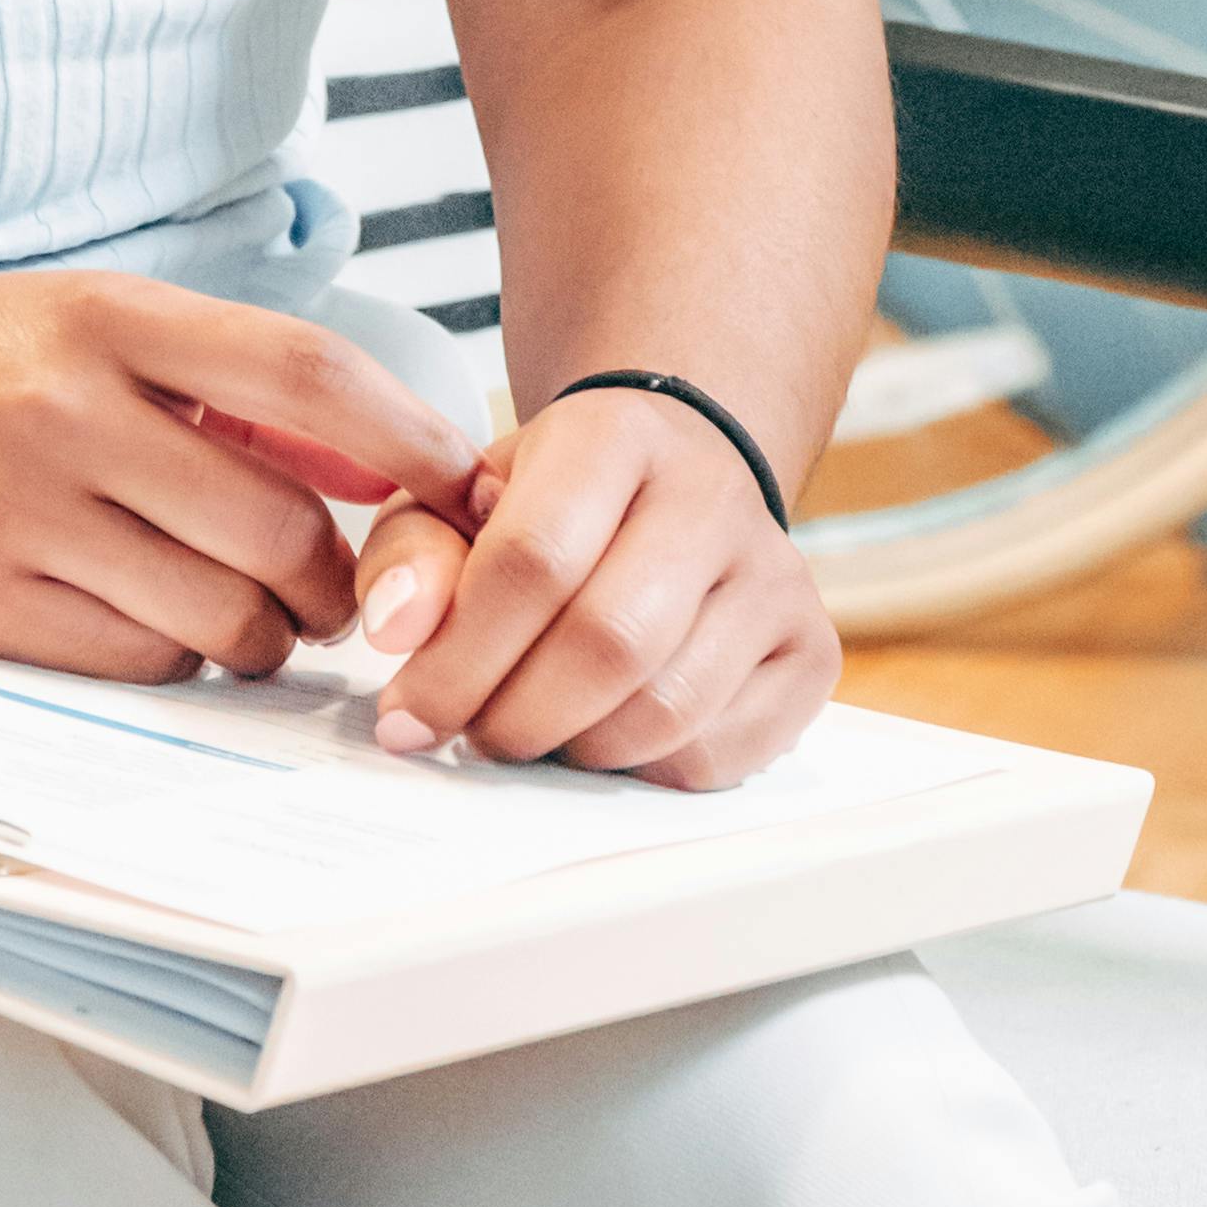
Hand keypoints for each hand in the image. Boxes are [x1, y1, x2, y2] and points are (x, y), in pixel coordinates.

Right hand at [0, 267, 484, 686]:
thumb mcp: (68, 319)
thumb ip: (208, 380)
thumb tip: (371, 454)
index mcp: (103, 315)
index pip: (305, 378)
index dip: (407, 439)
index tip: (458, 482)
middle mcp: (66, 408)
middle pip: (283, 528)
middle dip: (335, 580)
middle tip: (332, 586)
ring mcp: (19, 514)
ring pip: (220, 617)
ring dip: (257, 633)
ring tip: (226, 603)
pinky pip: (136, 665)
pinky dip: (165, 658)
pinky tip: (133, 617)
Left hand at [347, 385, 837, 788]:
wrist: (676, 476)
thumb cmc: (553, 499)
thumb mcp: (460, 497)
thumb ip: (411, 553)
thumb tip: (395, 632)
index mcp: (615, 435)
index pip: (533, 557)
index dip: (458, 656)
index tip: (406, 715)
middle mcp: (713, 497)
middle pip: (608, 643)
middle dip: (516, 715)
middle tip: (470, 735)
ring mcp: (776, 575)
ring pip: (666, 712)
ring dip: (576, 750)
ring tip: (532, 728)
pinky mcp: (811, 650)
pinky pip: (718, 755)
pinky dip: (642, 771)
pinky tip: (605, 732)